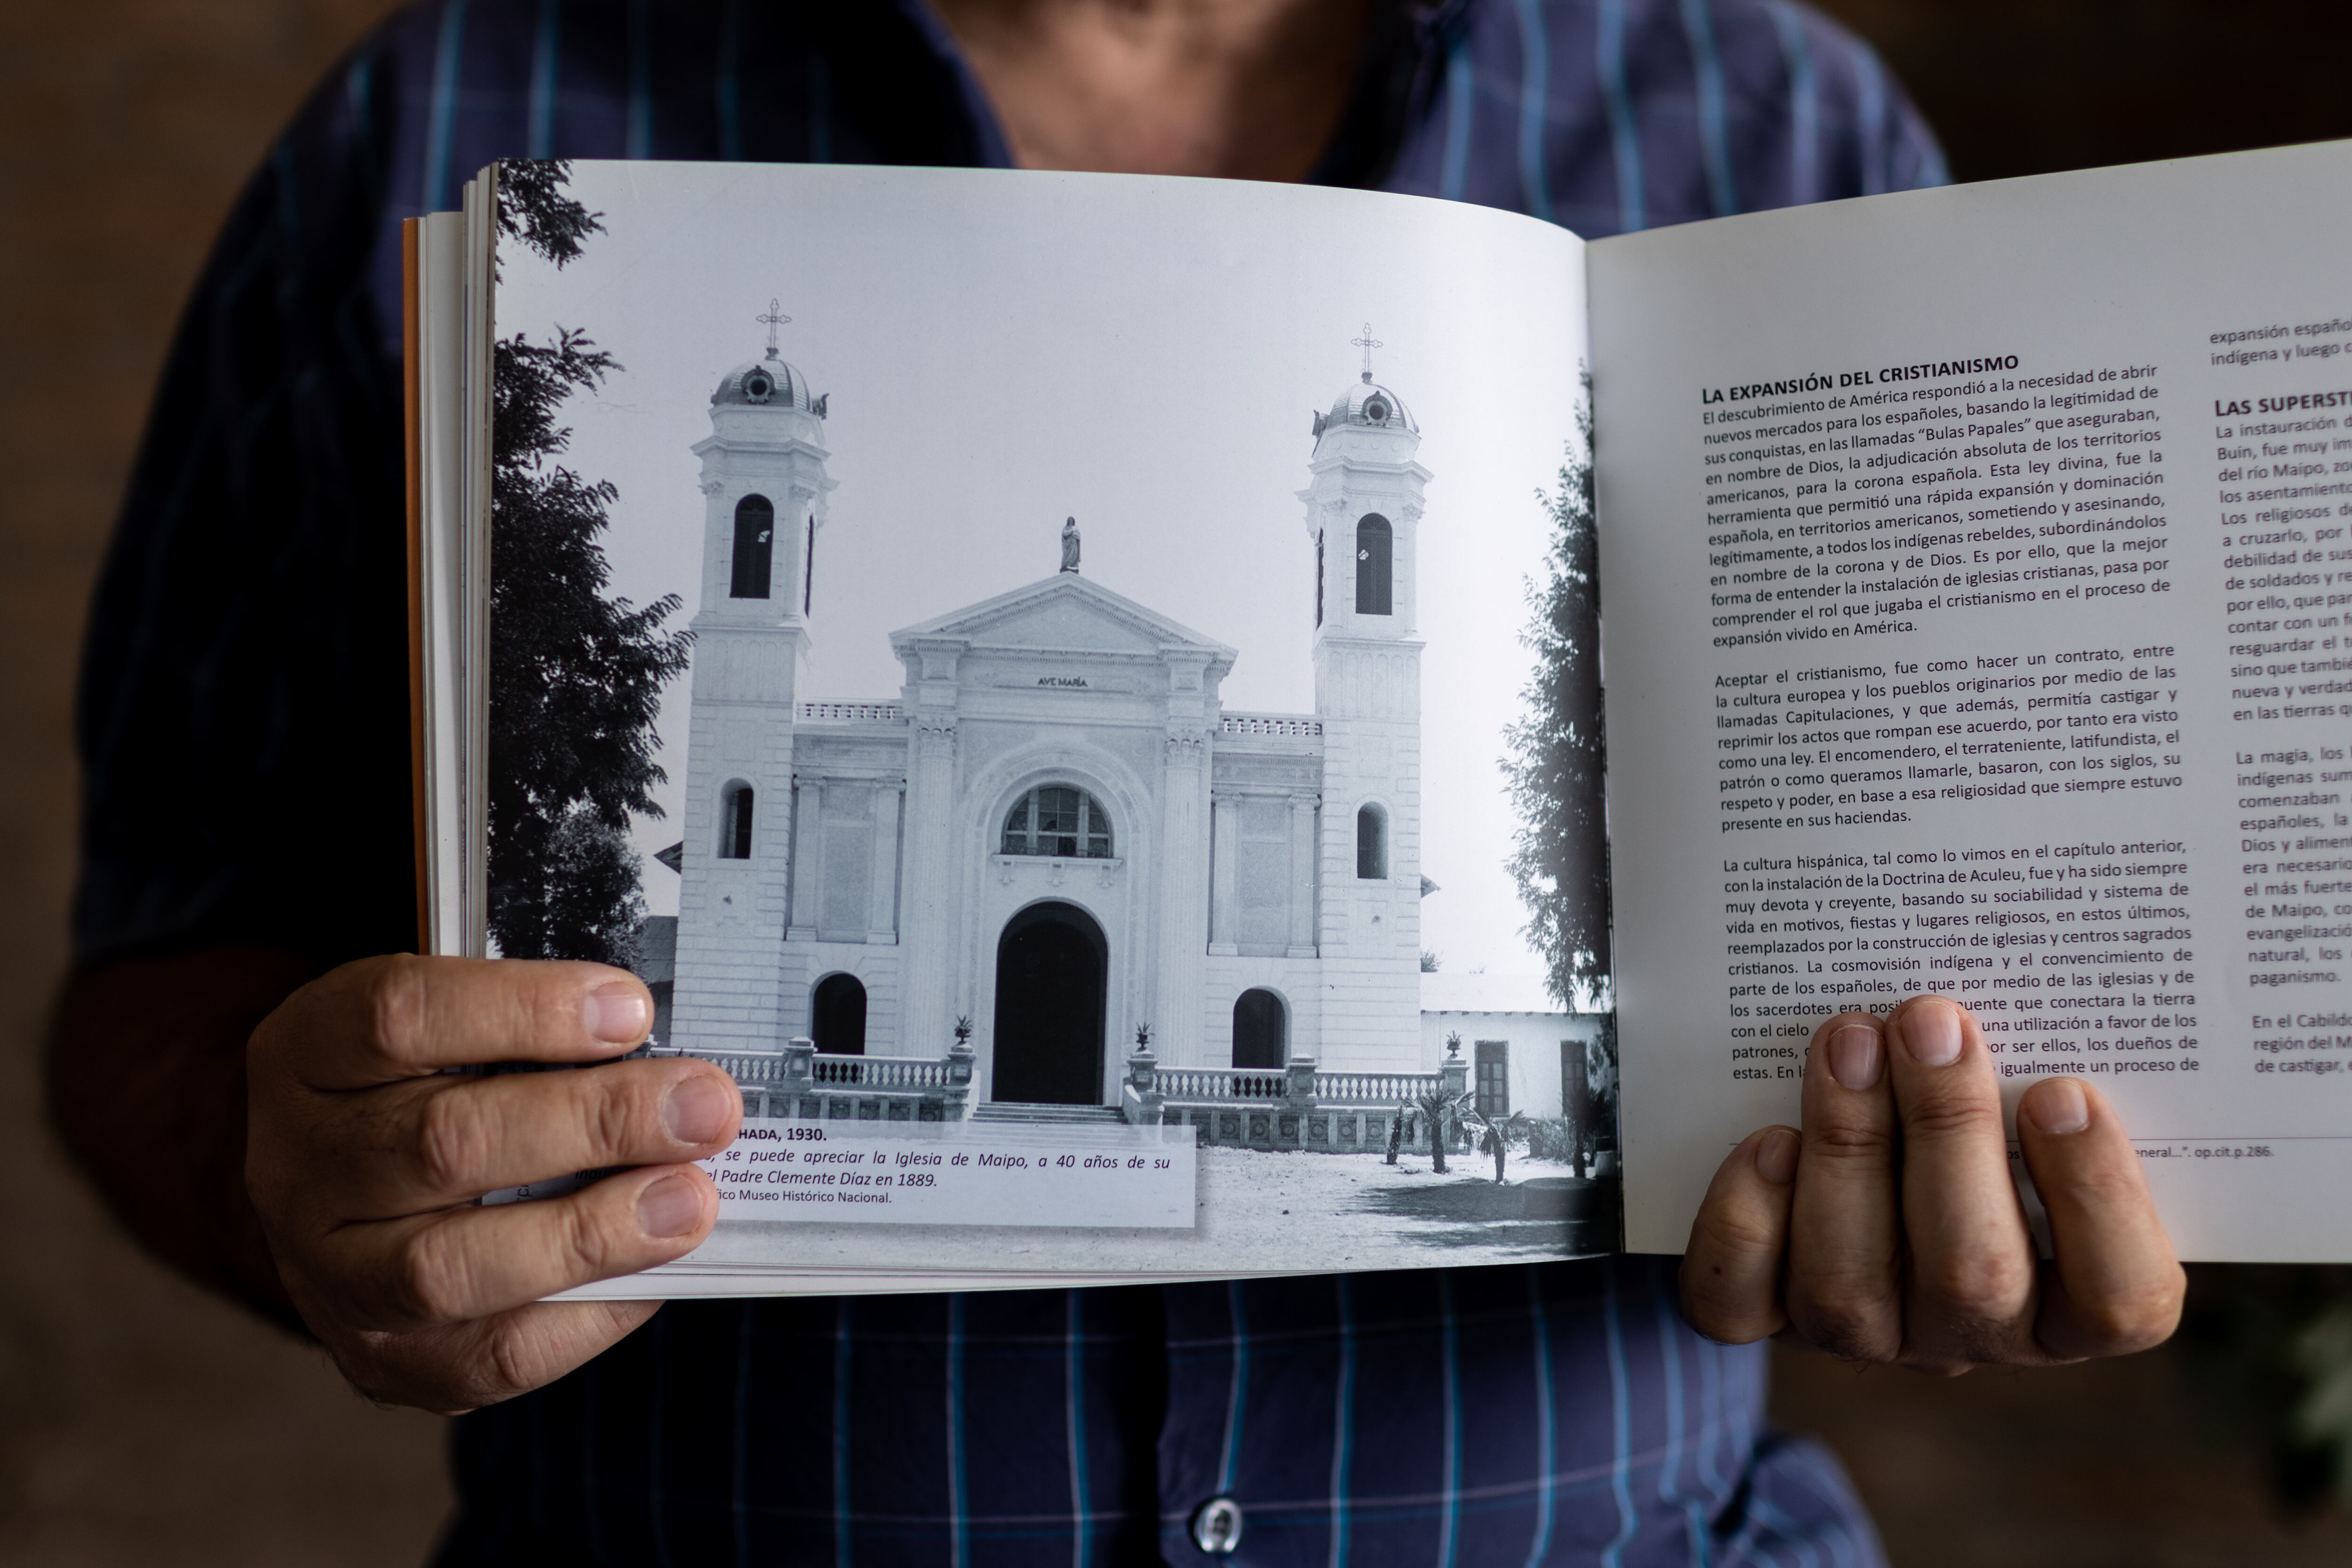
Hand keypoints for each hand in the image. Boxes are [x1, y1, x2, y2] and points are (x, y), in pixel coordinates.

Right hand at [245, 955, 741, 1410]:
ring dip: (593, 1232)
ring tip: (690, 1199)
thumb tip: (669, 1067)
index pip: (400, 1015)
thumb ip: (536, 1036)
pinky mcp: (384, 1362)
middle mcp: (298, 1166)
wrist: (344, 1208)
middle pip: (443, 1143)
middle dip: (594, 1122)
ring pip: (452, 1265)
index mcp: (307, 1054)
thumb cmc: (426, 1092)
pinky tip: (655, 1271)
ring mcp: (327, 1277)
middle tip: (703, 1107)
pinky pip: (493, 1355)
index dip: (523, 1009)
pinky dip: (588, 1312)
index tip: (632, 1010)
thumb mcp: (450, 1033)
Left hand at [1680, 995, 2182, 1372]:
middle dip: (1948, 1130)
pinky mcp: (1765, 1320)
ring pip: (1847, 1285)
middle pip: (1973, 1277)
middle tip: (1929, 1015)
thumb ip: (2048, 1081)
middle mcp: (1972, 1335)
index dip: (2097, 1198)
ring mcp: (1866, 1335)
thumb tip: (2012, 998)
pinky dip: (1748, 1217)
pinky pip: (1740, 1299)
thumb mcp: (2036, 1111)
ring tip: (1849, 1039)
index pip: (2123, 1298)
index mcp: (2071, 1303)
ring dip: (1848, 1146)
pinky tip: (1768, 1141)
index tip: (2062, 1089)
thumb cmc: (1979, 1129)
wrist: (1860, 1179)